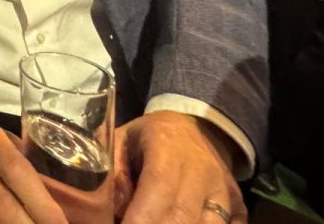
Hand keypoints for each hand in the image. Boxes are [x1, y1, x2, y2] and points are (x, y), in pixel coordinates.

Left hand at [115, 111, 245, 223]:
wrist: (195, 129)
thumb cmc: (149, 137)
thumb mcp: (121, 140)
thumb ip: (111, 172)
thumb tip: (105, 210)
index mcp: (168, 147)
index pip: (159, 185)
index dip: (142, 216)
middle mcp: (203, 170)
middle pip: (184, 216)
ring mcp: (226, 191)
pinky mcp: (240, 209)